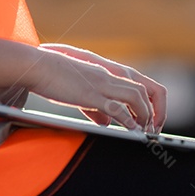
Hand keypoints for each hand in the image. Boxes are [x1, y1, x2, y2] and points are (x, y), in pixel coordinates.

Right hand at [30, 44, 166, 132]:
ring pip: (137, 95)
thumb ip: (95, 108)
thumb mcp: (80, 92)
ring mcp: (102, 84)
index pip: (141, 85)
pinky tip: (131, 129)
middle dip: (155, 110)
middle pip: (146, 89)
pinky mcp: (91, 94)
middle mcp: (109, 77)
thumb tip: (106, 122)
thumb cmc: (56, 78)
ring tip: (145, 130)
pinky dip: (127, 119)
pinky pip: (116, 107)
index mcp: (108, 75)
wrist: (39, 66)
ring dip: (145, 114)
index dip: (151, 103)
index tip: (150, 120)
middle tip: (153, 128)